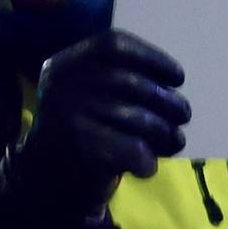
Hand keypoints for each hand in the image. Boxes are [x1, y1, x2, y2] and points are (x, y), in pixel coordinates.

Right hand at [11, 31, 190, 216]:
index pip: (114, 45)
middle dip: (168, 100)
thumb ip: (123, 81)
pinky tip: (146, 166)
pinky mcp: (81, 149)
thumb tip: (173, 88)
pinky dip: (149, 160)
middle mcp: (61, 84)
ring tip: (174, 140)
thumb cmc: (81, 131)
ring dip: (166, 132)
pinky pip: (133, 149)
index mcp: (64, 64)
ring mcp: (68, 116)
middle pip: (132, 83)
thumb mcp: (90, 95)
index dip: (152, 57)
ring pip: (138, 118)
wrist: (43, 183)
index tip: (178, 77)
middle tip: (184, 115)